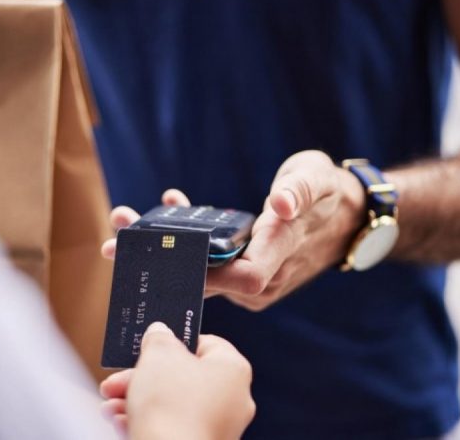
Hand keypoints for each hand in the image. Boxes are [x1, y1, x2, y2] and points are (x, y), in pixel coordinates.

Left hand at [100, 151, 365, 311]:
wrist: (345, 214)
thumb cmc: (329, 193)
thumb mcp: (317, 180)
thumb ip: (299, 192)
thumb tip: (278, 204)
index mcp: (279, 257)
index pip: (235, 278)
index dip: (194, 272)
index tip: (152, 255)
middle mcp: (262, 278)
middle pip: (205, 280)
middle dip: (157, 260)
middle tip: (115, 239)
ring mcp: (252, 279)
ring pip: (200, 272)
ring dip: (162, 248)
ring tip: (127, 221)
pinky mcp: (243, 271)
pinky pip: (209, 262)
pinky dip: (185, 239)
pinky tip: (169, 207)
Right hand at [100, 322, 253, 439]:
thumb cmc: (170, 404)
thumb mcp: (158, 354)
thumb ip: (159, 337)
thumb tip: (160, 332)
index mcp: (233, 370)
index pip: (207, 343)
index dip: (176, 340)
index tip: (151, 344)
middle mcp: (233, 400)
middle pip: (182, 377)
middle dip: (142, 376)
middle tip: (117, 378)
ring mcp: (218, 428)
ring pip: (172, 405)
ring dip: (136, 400)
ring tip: (109, 404)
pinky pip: (171, 428)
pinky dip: (146, 422)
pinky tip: (119, 422)